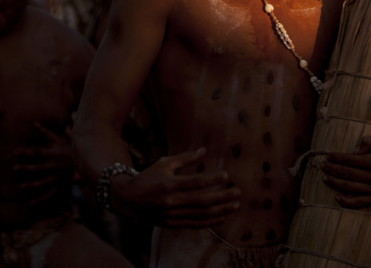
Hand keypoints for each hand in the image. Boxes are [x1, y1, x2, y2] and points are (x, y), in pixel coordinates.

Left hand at [13, 123, 73, 205]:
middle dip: (26, 168)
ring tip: (21, 186)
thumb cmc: (69, 149)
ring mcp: (58, 176)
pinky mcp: (60, 185)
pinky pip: (51, 193)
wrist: (85, 161)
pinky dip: (42, 199)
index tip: (14, 152)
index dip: (26, 152)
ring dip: (32, 185)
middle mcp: (55, 165)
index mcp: (54, 154)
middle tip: (14, 168)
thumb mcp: (59, 140)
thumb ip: (46, 133)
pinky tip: (32, 203)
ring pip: (44, 182)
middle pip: (39, 168)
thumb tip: (35, 124)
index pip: (37, 152)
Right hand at [111, 147, 240, 227]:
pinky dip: (210, 222)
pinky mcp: (172, 224)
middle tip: (237, 192)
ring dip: (221, 211)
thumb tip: (204, 150)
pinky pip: (195, 225)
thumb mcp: (164, 163)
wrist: (129, 199)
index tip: (226, 175)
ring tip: (235, 205)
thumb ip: (185, 158)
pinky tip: (223, 216)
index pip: (195, 183)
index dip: (212, 179)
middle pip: (202, 201)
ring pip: (201, 215)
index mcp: (169, 184)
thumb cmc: (148, 177)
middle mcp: (171, 202)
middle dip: (222, 197)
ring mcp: (172, 215)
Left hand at [321, 135, 370, 207]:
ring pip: (352, 189)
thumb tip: (354, 150)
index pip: (351, 160)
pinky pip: (362, 202)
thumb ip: (370, 142)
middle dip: (333, 170)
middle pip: (348, 174)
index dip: (337, 158)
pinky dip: (348, 201)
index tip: (327, 156)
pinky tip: (338, 197)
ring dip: (336, 184)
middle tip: (322, 166)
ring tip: (325, 179)